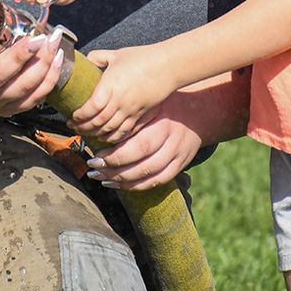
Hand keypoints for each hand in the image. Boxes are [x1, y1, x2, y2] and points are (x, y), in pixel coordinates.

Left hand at [71, 42, 179, 141]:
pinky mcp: (141, 115)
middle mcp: (119, 101)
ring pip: (110, 129)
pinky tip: (105, 138)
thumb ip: (98, 57)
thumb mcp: (115, 54)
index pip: (91, 107)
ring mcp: (131, 110)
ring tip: (86, 133)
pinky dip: (113, 137)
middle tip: (73, 128)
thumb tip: (85, 60)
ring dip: (96, 134)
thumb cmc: (141, 58)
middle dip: (83, 127)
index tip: (72, 116)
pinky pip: (125, 131)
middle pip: (98, 121)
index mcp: (110, 85)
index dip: (80, 115)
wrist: (167, 66)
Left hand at [82, 95, 204, 190]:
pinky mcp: (180, 166)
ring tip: (101, 178)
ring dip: (123, 181)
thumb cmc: (165, 105)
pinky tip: (119, 184)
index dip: (116, 155)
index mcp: (162, 125)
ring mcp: (178, 156)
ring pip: (149, 176)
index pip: (137, 145)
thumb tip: (99, 126)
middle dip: (115, 169)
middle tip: (93, 168)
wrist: (198, 111)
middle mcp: (172, 142)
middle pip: (142, 163)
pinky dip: (137, 186)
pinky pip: (158, 181)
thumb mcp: (150, 105)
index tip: (95, 156)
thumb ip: (131, 117)